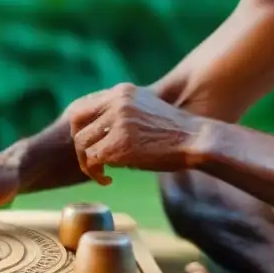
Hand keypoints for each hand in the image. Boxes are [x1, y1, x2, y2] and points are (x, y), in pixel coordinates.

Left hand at [66, 82, 206, 181]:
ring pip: (82, 143)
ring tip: (100, 173)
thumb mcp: (145, 110)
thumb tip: (99, 136)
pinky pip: (93, 159)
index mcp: (122, 92)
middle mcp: (117, 101)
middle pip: (76, 121)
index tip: (89, 144)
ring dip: (87, 162)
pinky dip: (95, 173)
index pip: (83, 104)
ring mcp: (118, 121)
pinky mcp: (120, 143)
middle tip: (90, 160)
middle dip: (79, 143)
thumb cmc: (175, 133)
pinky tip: (107, 180)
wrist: (198, 140)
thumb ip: (122, 115)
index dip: (80, 127)